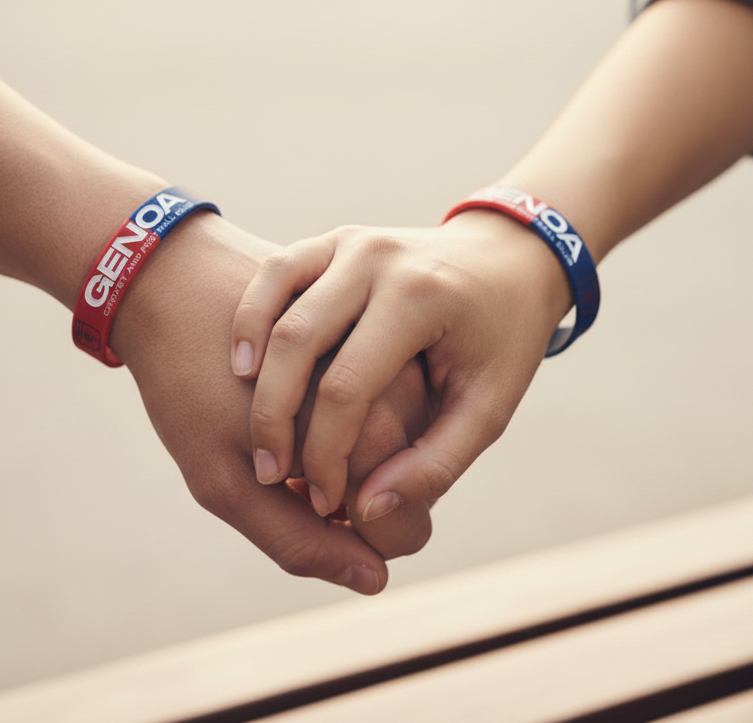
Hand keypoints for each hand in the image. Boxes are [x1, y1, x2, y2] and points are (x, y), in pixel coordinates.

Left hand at [111, 212, 431, 593]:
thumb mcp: (223, 482)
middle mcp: (397, 386)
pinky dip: (354, 410)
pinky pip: (387, 391)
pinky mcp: (377, 325)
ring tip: (290, 436)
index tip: (305, 511)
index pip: (404, 525)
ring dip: (356, 452)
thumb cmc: (186, 383)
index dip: (358, 538)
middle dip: (355, 493)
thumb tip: (373, 580)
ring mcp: (392, 349)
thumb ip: (300, 541)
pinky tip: (302, 402)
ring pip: (401, 437)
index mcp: (371, 428)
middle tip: (289, 475)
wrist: (172, 279)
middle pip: (404, 480)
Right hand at [230, 208, 573, 522]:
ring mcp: (350, 242)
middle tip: (269, 474)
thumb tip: (368, 513)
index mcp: (421, 298)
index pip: (348, 387)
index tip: (323, 502)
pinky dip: (252, 318)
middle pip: (298, 341)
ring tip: (248, 430)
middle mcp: (379, 259)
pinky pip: (276, 275)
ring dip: (255, 370)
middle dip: (274, 417)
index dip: (326, 454)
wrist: (509, 258)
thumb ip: (435, 465)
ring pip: (276, 304)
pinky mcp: (331, 240)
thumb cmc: (502, 342)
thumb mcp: (488, 408)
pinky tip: (243, 369)